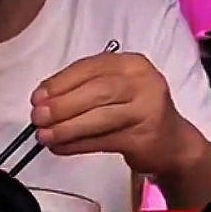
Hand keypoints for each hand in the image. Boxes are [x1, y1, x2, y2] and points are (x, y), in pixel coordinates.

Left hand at [31, 52, 202, 174]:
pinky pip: (104, 141)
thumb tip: (43, 103)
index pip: (90, 68)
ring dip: (67, 128)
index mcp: (132, 64)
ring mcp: (147, 109)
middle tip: (38, 118)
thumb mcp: (115, 92)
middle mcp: (143, 82)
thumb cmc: (136, 113)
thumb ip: (83, 91)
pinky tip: (61, 148)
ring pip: (100, 117)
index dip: (60, 82)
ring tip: (44, 136)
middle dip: (62, 105)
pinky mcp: (144, 137)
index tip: (37, 97)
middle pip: (97, 91)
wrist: (173, 144)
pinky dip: (78, 145)